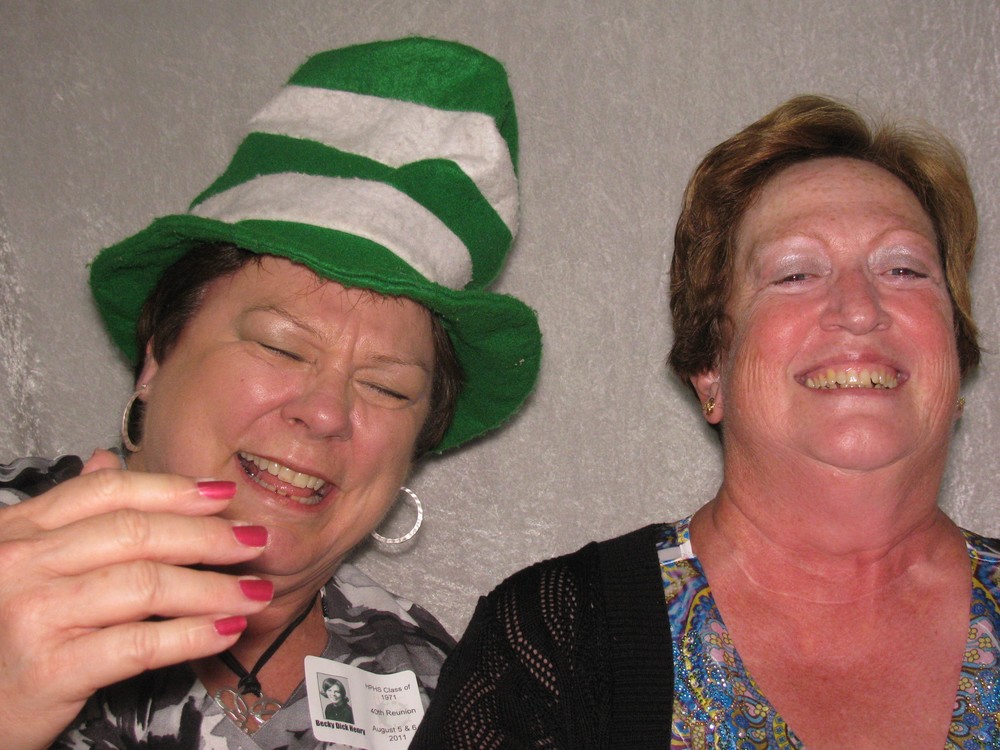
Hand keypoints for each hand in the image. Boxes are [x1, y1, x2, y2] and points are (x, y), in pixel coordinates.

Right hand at [0, 450, 270, 748]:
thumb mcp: (21, 563)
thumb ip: (66, 516)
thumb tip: (106, 459)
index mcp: (17, 530)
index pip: (108, 492)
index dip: (173, 489)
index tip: (224, 493)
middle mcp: (19, 563)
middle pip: (136, 533)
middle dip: (207, 536)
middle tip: (254, 541)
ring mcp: (31, 614)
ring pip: (146, 585)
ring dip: (213, 588)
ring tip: (254, 591)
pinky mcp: (48, 669)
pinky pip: (140, 644)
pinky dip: (192, 636)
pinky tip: (225, 630)